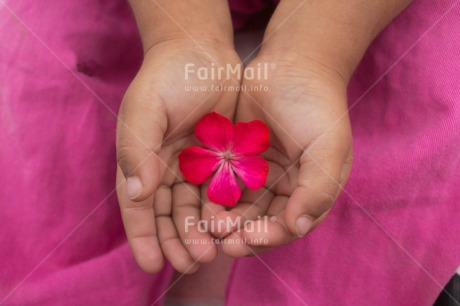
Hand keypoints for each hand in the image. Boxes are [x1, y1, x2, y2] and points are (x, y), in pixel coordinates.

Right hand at [116, 39, 240, 271]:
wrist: (202, 53)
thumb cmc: (167, 78)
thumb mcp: (145, 109)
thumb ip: (137, 149)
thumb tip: (137, 193)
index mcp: (141, 161)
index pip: (137, 207)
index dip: (143, 237)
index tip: (152, 263)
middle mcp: (165, 170)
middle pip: (168, 215)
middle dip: (178, 241)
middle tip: (193, 263)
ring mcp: (194, 168)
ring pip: (196, 210)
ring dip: (201, 234)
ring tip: (212, 254)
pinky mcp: (220, 162)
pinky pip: (221, 193)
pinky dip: (223, 213)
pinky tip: (230, 229)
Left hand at [205, 55, 352, 255]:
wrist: (291, 66)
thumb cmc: (316, 106)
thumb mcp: (327, 147)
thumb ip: (317, 188)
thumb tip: (298, 228)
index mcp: (310, 191)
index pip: (288, 225)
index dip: (268, 236)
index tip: (246, 239)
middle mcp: (284, 188)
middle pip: (261, 222)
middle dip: (241, 234)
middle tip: (221, 240)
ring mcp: (259, 175)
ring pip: (239, 208)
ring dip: (224, 220)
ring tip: (208, 224)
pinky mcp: (237, 160)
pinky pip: (224, 184)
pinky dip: (214, 197)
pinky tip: (200, 203)